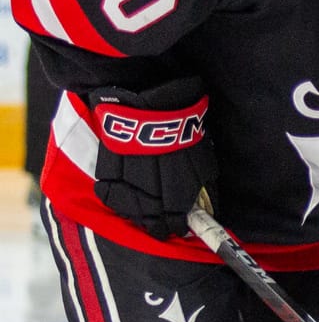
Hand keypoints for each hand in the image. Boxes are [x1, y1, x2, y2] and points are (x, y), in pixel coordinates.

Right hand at [86, 78, 216, 238]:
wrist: (149, 90)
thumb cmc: (183, 118)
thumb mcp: (201, 149)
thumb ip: (203, 178)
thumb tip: (207, 203)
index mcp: (179, 170)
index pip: (177, 208)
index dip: (178, 222)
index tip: (180, 229)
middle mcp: (153, 174)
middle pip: (153, 210)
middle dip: (158, 225)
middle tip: (161, 232)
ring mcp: (128, 168)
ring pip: (130, 202)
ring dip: (138, 217)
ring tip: (145, 224)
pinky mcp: (108, 159)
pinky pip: (108, 187)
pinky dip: (115, 199)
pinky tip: (123, 206)